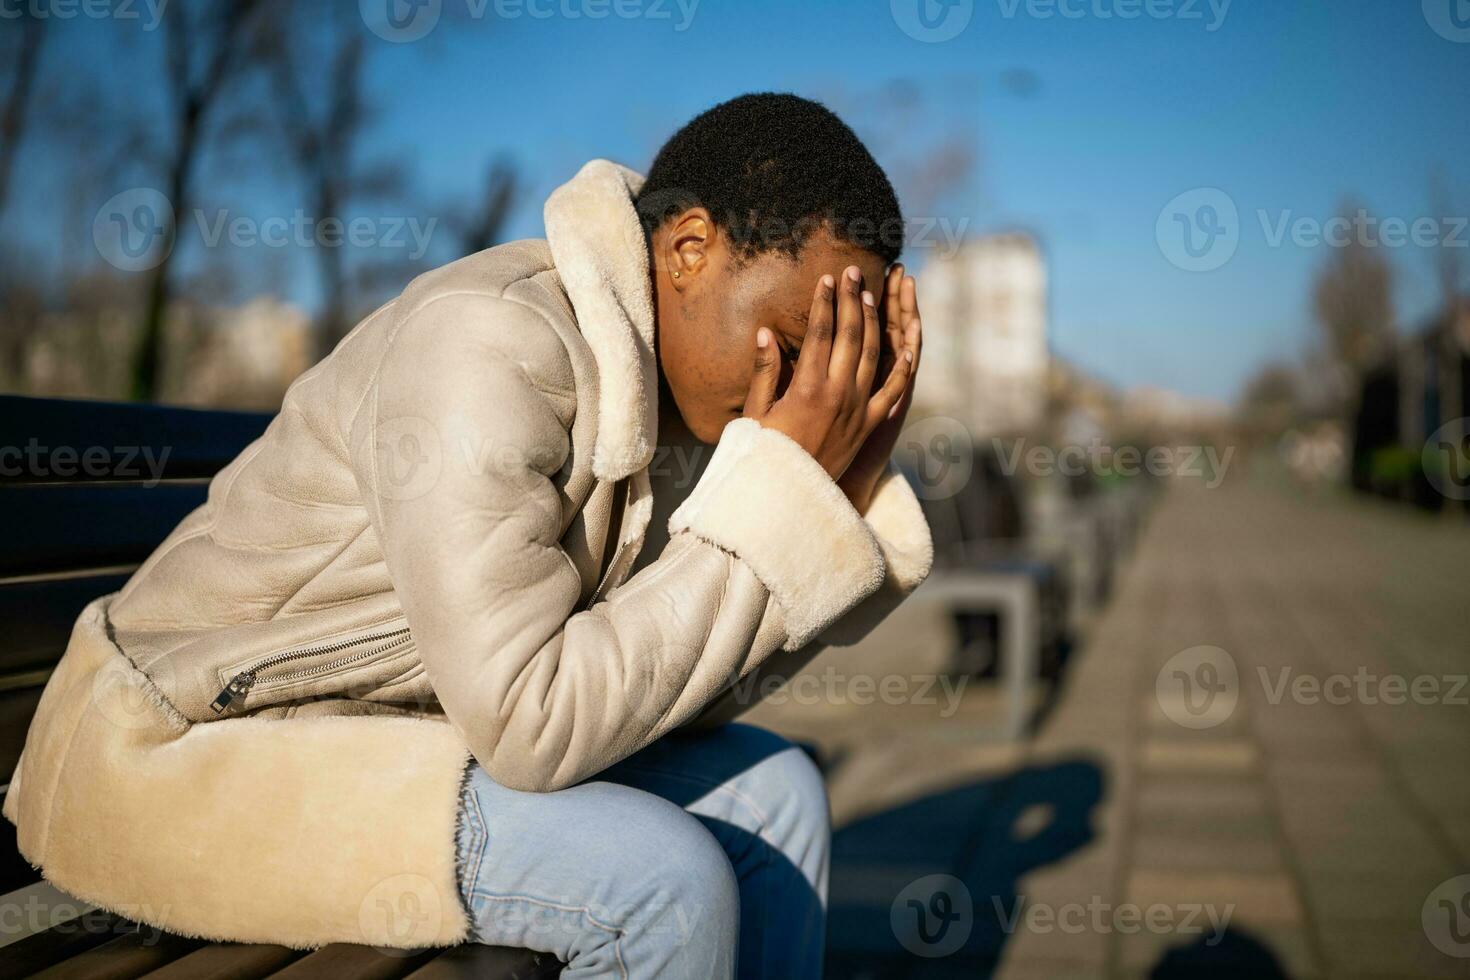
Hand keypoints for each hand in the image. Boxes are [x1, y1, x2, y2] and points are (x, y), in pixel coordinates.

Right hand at [743, 265, 915, 481]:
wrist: (788, 497)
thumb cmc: (762, 455)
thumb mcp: (755, 414)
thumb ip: (764, 372)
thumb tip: (766, 333)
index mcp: (807, 389)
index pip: (821, 333)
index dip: (825, 302)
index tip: (827, 278)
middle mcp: (838, 395)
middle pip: (851, 335)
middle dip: (853, 299)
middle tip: (854, 272)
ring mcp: (858, 410)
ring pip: (874, 355)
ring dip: (875, 322)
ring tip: (873, 295)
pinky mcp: (869, 426)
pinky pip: (893, 392)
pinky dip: (902, 368)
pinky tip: (907, 347)